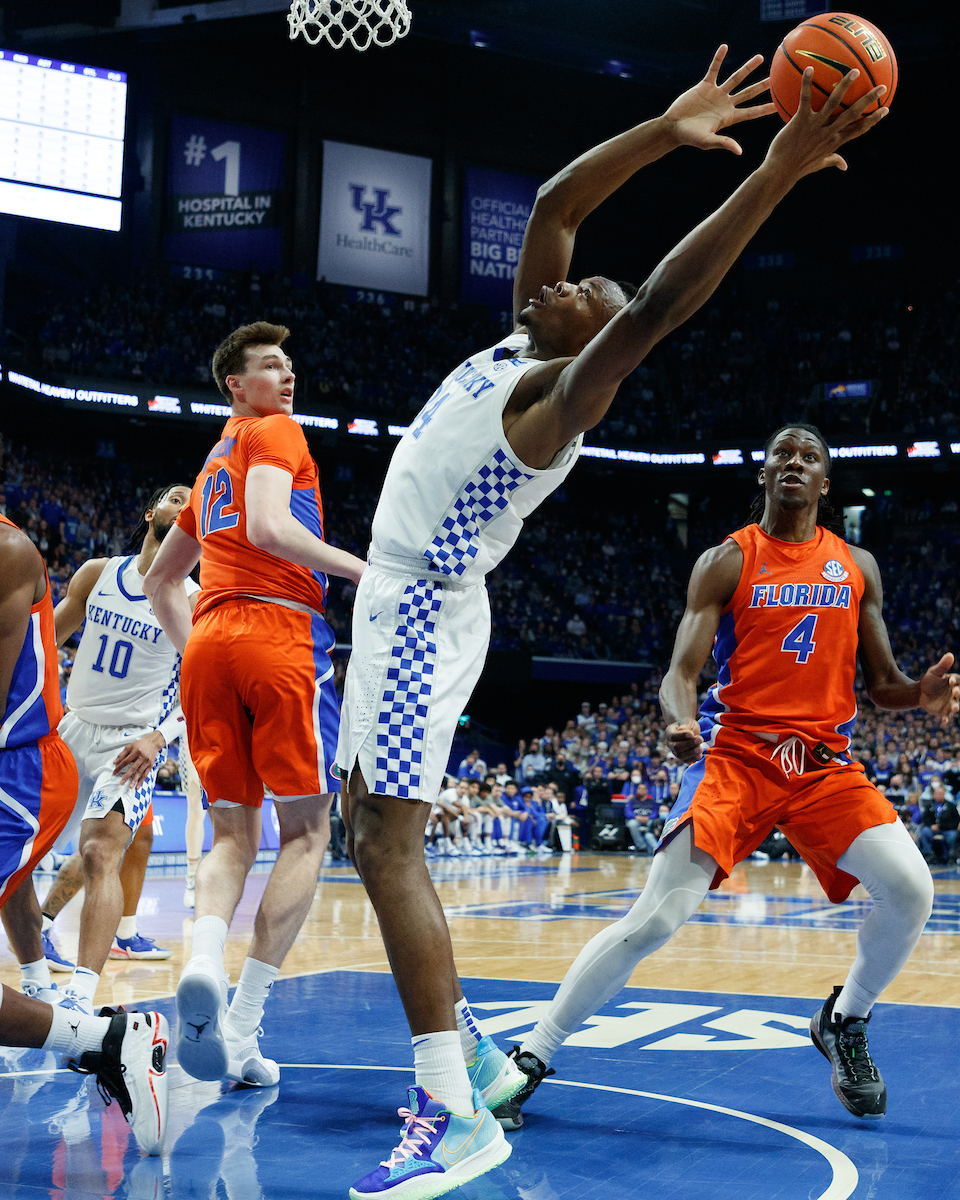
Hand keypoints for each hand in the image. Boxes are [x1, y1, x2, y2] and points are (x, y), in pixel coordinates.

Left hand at [113, 730, 165, 789]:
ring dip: (135, 780)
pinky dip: (142, 780)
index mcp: (135, 751)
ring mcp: (147, 762)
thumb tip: (115, 763)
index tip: (114, 773)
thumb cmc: (140, 744)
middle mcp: (142, 757)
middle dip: (127, 776)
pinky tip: (138, 786)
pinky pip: (146, 774)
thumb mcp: (130, 746)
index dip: (119, 767)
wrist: (153, 742)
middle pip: (133, 768)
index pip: (126, 761)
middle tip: (121, 783)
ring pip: (140, 772)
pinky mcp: (150, 765)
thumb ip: (122, 754)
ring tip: (130, 787)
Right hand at [663, 45, 775, 154]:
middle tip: (776, 78)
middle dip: (762, 86)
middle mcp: (725, 104)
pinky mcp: (705, 86)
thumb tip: (739, 152)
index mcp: (729, 118)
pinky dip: (719, 59)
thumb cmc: (690, 137)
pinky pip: (714, 69)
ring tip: (760, 58)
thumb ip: (724, 143)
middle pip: (748, 93)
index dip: (764, 109)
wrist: (673, 127)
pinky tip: (725, 47)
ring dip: (747, 68)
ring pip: (736, 78)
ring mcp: (716, 94)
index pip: (751, 113)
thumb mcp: (708, 141)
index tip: (779, 105)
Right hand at [665, 720, 702, 764]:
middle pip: (676, 746)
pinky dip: (693, 759)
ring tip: (700, 748)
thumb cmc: (688, 725)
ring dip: (691, 752)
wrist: (690, 731)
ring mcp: (675, 752)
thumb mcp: (687, 721)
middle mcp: (670, 743)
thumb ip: (685, 724)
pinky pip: (686, 761)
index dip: (682, 736)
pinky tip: (700, 755)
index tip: (692, 734)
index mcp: (669, 732)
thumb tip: (681, 729)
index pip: (672, 736)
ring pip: (681, 755)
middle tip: (700, 739)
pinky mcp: (682, 758)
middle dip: (689, 744)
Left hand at [763, 67, 887, 181]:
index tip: (886, 109)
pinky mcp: (800, 122)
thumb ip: (833, 161)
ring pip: (834, 103)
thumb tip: (845, 166)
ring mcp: (815, 126)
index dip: (873, 119)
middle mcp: (828, 133)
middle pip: (853, 114)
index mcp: (834, 142)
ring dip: (845, 86)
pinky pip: (805, 99)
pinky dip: (806, 84)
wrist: (780, 172)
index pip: (859, 129)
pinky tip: (809, 68)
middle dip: (869, 100)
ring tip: (855, 71)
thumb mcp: (819, 164)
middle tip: (883, 86)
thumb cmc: (798, 168)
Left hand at [919, 653, 959, 724]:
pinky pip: (947, 716)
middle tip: (956, 692)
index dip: (955, 681)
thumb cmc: (930, 680)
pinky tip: (944, 722)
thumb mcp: (934, 672)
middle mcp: (955, 693)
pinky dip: (946, 719)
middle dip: (958, 693)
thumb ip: (943, 665)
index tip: (951, 681)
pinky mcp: (944, 711)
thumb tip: (950, 654)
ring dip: (956, 707)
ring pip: (955, 705)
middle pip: (958, 694)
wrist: (921, 692)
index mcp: (954, 683)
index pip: (957, 681)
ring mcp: (950, 703)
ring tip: (955, 708)